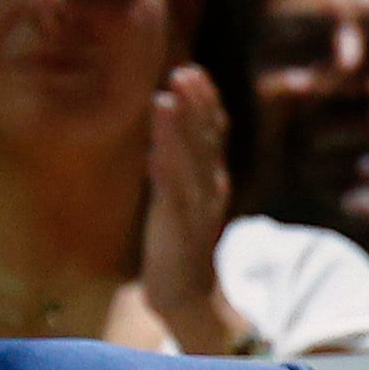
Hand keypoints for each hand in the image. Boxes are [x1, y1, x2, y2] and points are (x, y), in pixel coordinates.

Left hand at [125, 66, 251, 355]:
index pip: (212, 135)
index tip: (194, 73)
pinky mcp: (177, 228)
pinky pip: (173, 193)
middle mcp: (208, 189)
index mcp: (211, 181)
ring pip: (190, 160)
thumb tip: (164, 139)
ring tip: (170, 95)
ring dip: (181, 128)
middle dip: (196, 105)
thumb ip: (181, 169)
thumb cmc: (180, 247)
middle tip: (186, 72)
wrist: (189, 298)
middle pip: (205, 140)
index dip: (205, 104)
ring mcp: (195, 208)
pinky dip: (167, 168)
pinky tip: (156, 150)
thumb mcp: (185, 200)